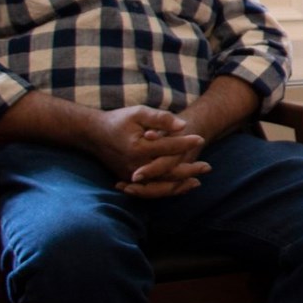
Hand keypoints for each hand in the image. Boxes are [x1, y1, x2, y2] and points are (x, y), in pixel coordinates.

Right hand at [85, 106, 207, 192]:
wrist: (94, 134)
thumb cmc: (119, 120)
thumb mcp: (138, 112)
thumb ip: (160, 118)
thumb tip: (183, 125)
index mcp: (137, 148)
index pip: (167, 147)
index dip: (185, 143)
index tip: (200, 138)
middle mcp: (134, 165)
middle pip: (167, 172)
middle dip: (189, 170)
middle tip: (208, 167)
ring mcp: (131, 176)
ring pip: (160, 185)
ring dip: (181, 184)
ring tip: (198, 181)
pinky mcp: (129, 180)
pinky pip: (151, 190)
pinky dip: (168, 189)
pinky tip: (181, 186)